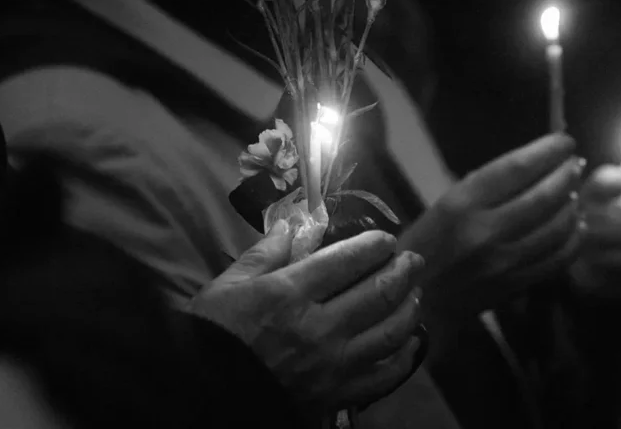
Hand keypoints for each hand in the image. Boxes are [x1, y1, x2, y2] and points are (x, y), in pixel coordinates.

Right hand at [188, 222, 424, 413]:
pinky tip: (411, 343)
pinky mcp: (336, 395)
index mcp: (290, 294)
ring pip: (389, 332)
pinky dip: (404, 358)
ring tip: (415, 294)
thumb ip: (264, 254)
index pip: (348, 261)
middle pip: (377, 292)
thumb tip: (291, 224)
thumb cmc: (213, 335)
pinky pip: (383, 376)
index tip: (387, 240)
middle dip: (401, 271)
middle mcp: (319, 327)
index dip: (374, 246)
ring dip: (409, 308)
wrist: (204, 395)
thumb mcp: (228, 285)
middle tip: (412, 260)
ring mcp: (332, 365)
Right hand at [397, 134, 584, 320]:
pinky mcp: (515, 286)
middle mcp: (485, 230)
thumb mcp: (444, 206)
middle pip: (544, 196)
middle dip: (566, 175)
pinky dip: (573, 240)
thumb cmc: (423, 245)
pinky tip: (576, 227)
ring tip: (575, 192)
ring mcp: (504, 262)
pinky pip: (557, 260)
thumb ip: (486, 189)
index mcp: (461, 204)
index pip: (516, 168)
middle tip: (574, 164)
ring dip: (572, 205)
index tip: (565, 141)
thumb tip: (531, 169)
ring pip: (556, 228)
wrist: (411, 302)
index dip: (547, 151)